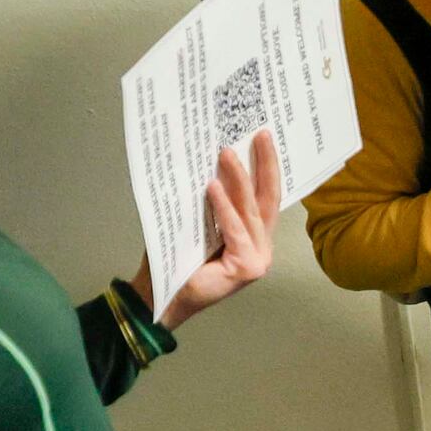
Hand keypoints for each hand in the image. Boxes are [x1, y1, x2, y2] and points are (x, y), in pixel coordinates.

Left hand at [128, 128, 282, 330]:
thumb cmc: (177, 259)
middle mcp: (262, 246)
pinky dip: (223, 207)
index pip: (264, 196)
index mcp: (254, 235)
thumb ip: (213, 200)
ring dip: (238, 179)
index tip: (262, 137)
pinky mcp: (248, 267)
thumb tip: (212, 159)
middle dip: (265, 164)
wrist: (162, 295)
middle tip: (259, 134)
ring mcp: (258, 259)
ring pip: (250, 211)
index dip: (266, 166)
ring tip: (226, 153)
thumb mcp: (199, 221)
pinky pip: (235, 229)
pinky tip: (211, 187)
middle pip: (267, 199)